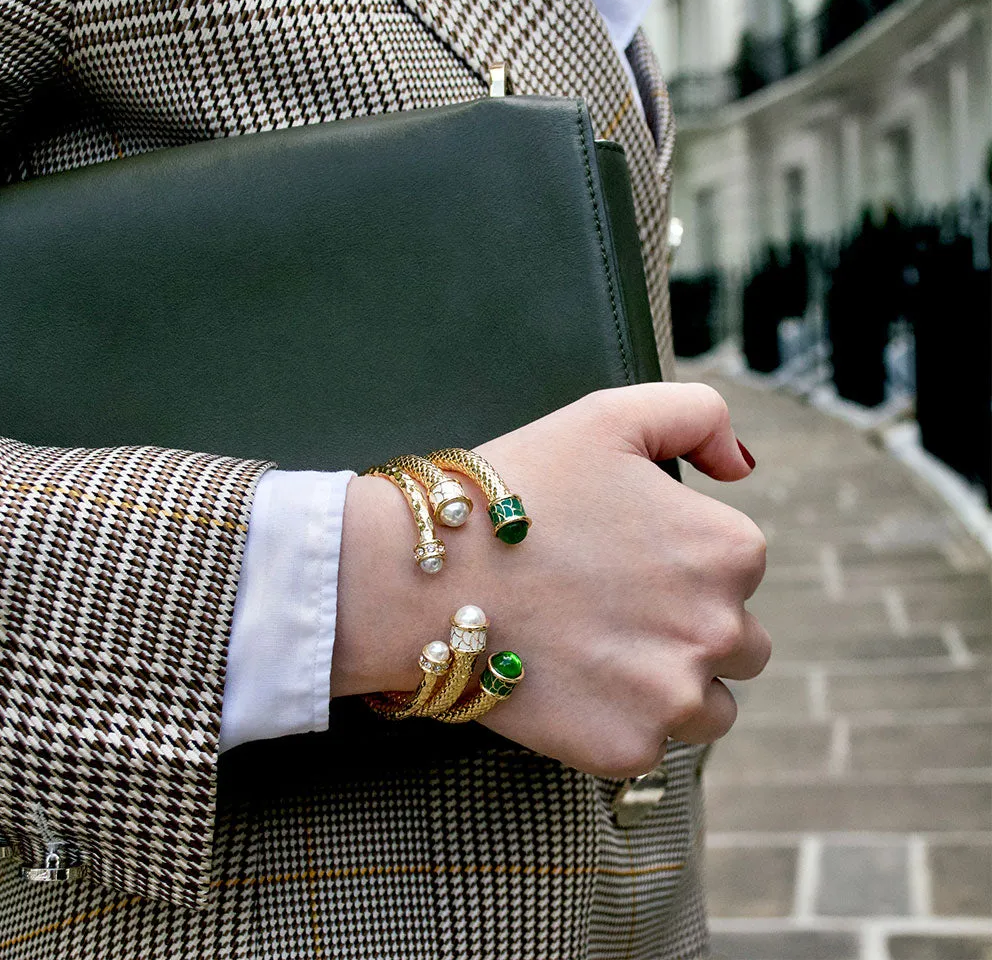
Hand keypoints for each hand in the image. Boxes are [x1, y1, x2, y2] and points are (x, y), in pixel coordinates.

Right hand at [333, 383, 768, 776]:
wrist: (425, 574)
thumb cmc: (515, 490)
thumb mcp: (610, 416)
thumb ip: (698, 414)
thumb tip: (740, 466)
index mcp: (729, 548)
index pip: (737, 566)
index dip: (677, 557)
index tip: (621, 555)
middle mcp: (721, 629)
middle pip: (737, 641)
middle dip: (688, 627)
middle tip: (612, 607)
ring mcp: (674, 698)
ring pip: (710, 705)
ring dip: (670, 685)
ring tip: (598, 653)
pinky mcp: (627, 749)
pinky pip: (650, 745)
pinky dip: (619, 724)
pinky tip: (569, 684)